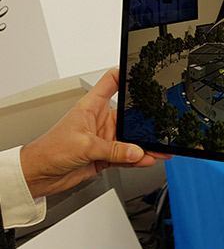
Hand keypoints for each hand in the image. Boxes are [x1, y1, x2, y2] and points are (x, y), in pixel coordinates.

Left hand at [20, 69, 171, 197]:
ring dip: (145, 145)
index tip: (143, 74)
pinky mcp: (105, 156)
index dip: (126, 75)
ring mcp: (103, 139)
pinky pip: (127, 156)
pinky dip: (138, 159)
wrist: (38, 174)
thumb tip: (137, 151)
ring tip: (159, 149)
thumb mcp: (84, 146)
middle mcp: (100, 120)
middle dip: (145, 122)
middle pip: (129, 116)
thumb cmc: (49, 150)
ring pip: (131, 140)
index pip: (111, 82)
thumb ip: (114, 150)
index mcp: (91, 107)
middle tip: (159, 127)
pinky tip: (146, 159)